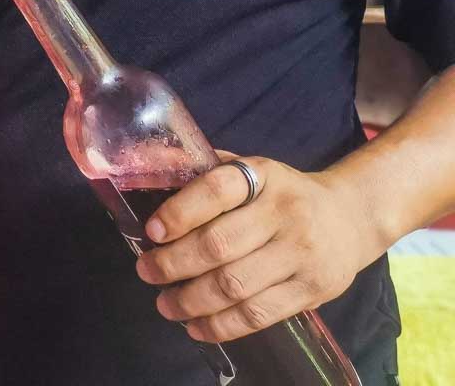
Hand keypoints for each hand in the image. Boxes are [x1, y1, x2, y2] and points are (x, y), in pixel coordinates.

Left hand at [134, 153, 375, 342]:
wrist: (350, 217)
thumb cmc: (284, 193)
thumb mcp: (253, 169)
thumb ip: (208, 171)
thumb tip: (155, 170)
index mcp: (264, 175)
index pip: (217, 190)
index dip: (180, 211)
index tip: (152, 231)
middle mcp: (284, 213)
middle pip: (220, 245)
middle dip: (174, 263)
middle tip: (147, 271)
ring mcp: (301, 254)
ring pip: (235, 286)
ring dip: (191, 300)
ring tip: (165, 304)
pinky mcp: (312, 291)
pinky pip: (258, 315)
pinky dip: (221, 326)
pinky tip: (196, 326)